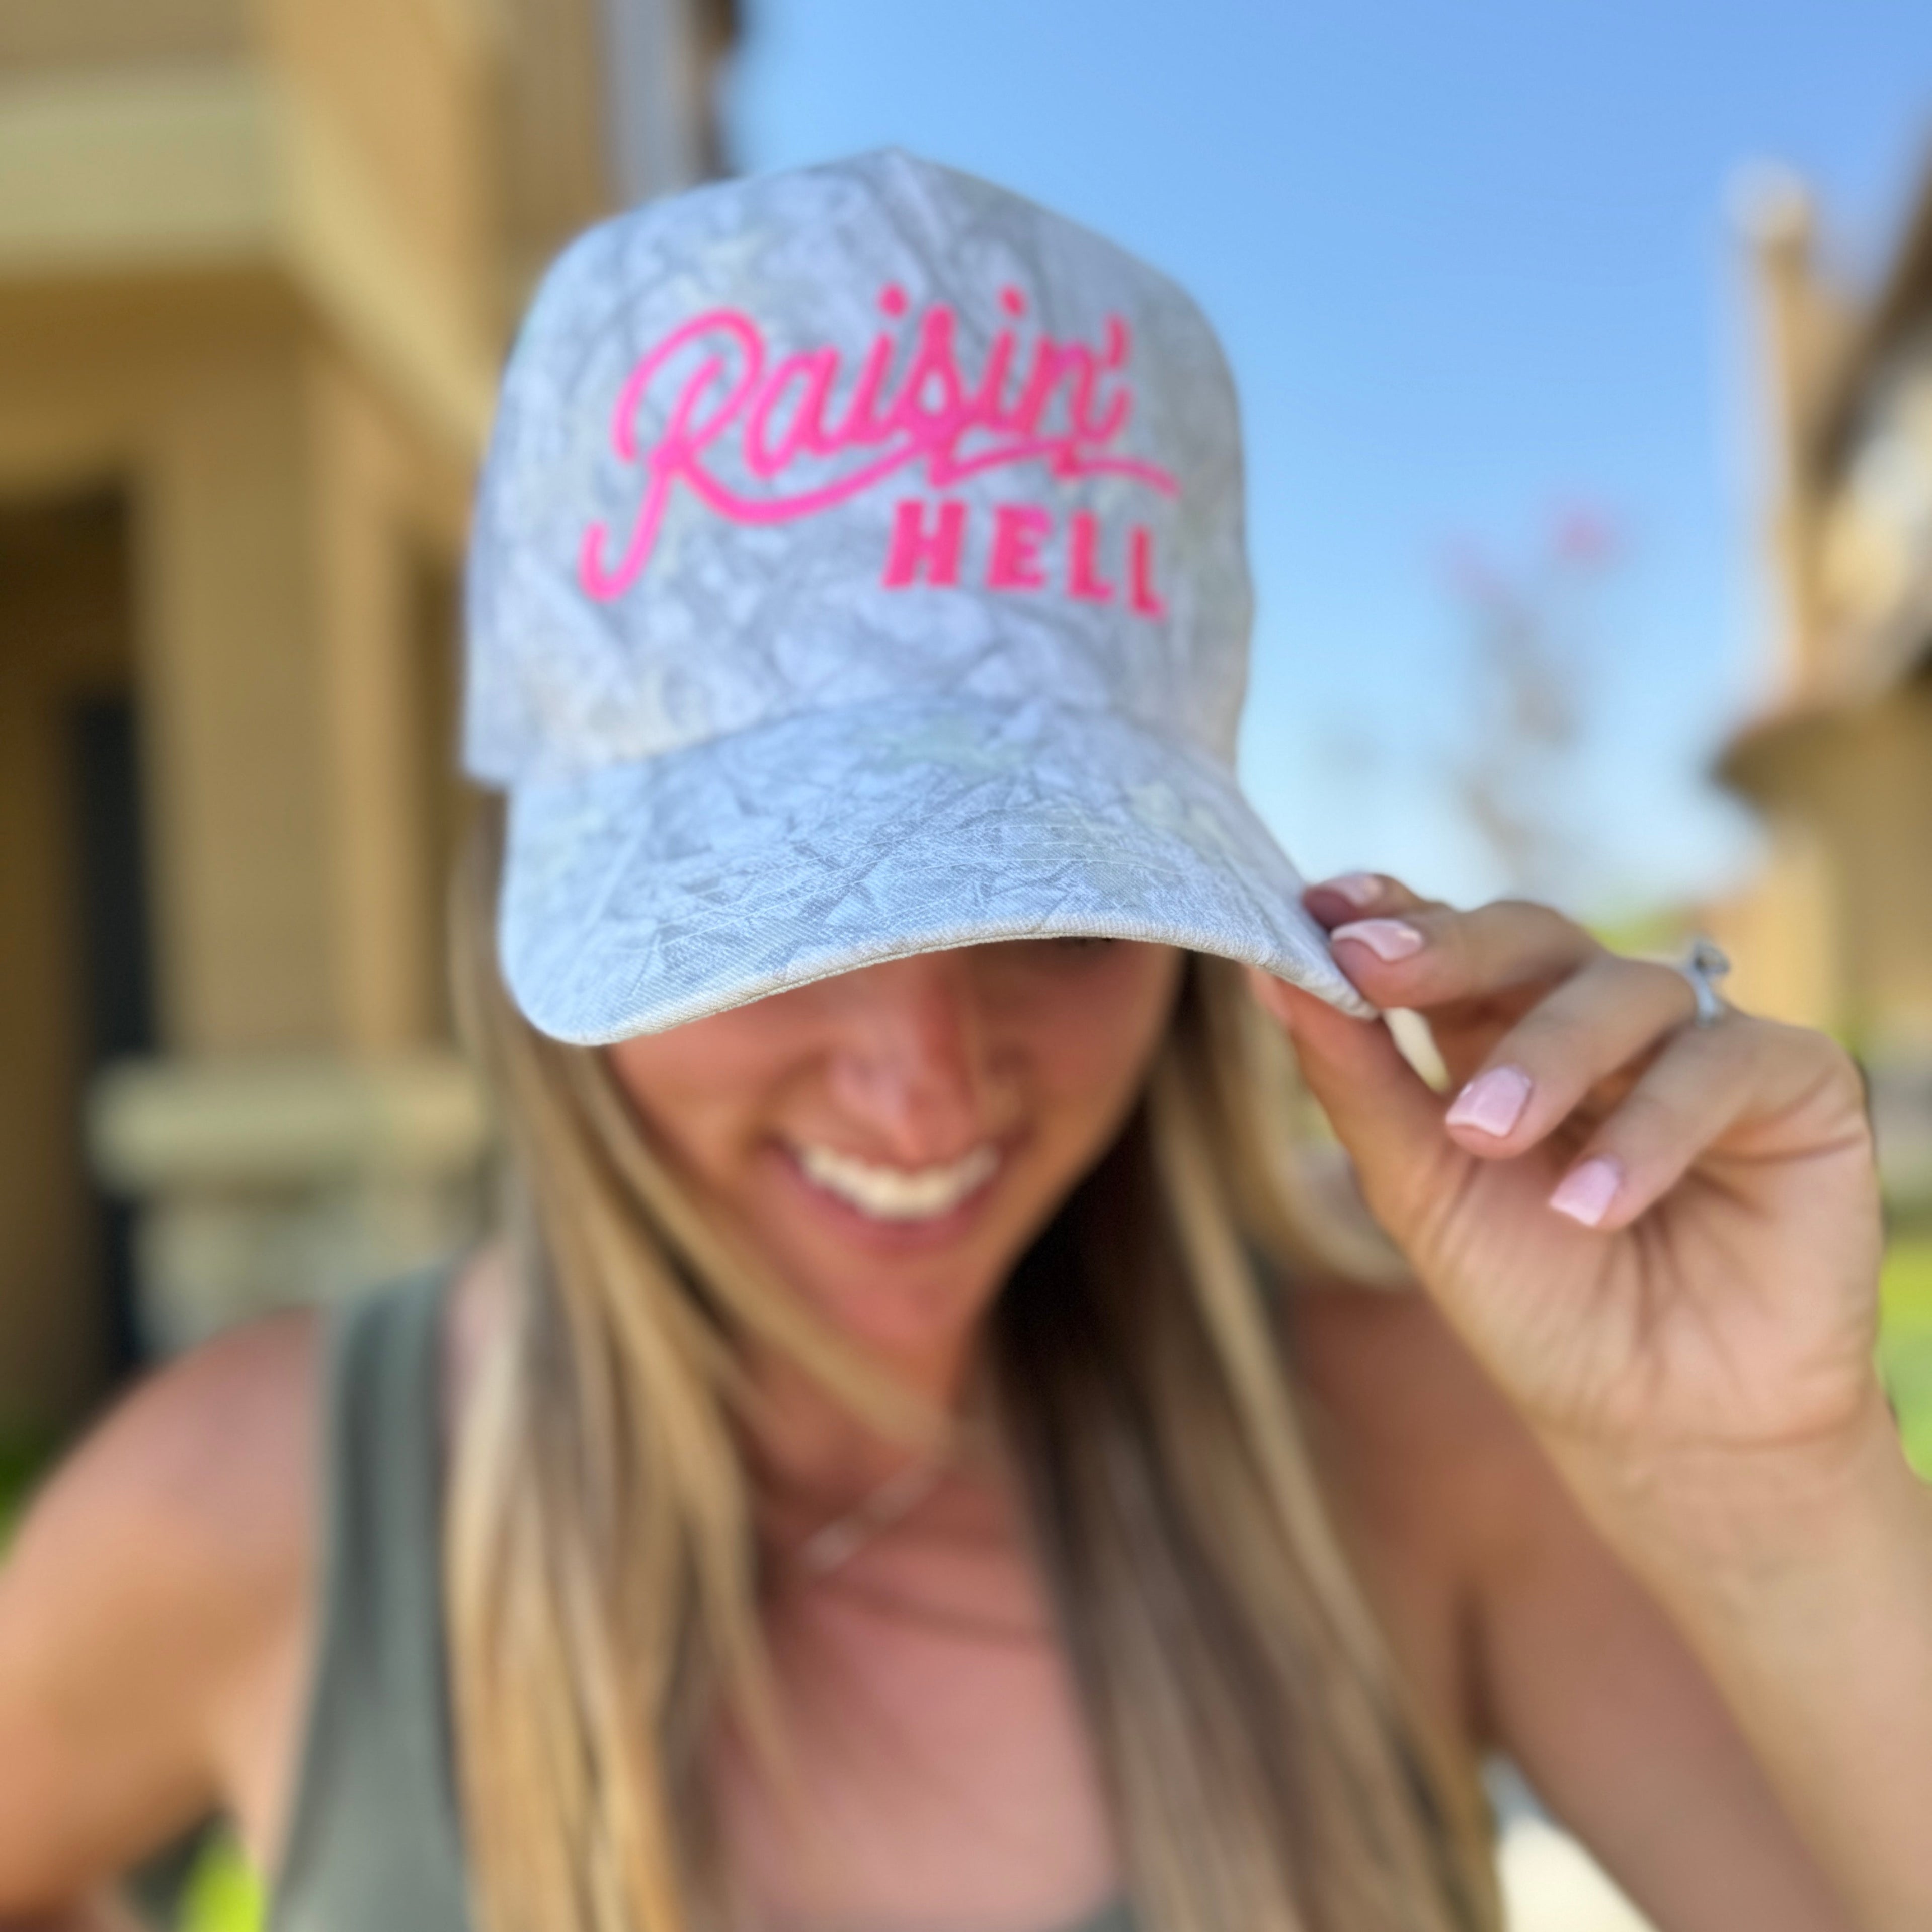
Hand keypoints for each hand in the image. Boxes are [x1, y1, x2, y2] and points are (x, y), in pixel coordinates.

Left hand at [1251, 875, 1886, 1474]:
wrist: (1660, 1426)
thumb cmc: (1537, 1306)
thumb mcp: (1422, 1191)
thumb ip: (1356, 1082)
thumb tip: (1269, 973)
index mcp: (1502, 1035)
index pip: (1449, 941)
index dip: (1389, 912)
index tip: (1319, 905)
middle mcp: (1598, 1021)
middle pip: (1529, 934)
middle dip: (1447, 947)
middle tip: (1372, 968)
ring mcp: (1696, 1041)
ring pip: (1619, 989)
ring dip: (1542, 1060)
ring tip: (1486, 1139)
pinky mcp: (1794, 1082)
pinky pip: (1720, 1063)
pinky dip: (1649, 1130)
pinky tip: (1592, 1205)